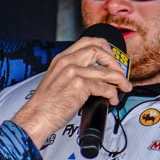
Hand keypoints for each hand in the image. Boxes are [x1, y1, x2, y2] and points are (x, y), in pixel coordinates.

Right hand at [11, 38, 132, 146]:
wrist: (36, 117)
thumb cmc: (46, 104)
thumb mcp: (57, 80)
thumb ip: (73, 72)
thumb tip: (96, 76)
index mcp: (61, 58)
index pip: (87, 42)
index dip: (104, 48)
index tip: (111, 58)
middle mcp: (67, 62)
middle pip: (98, 50)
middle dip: (114, 61)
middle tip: (120, 73)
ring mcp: (73, 72)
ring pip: (106, 70)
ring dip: (119, 80)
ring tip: (123, 87)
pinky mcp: (79, 85)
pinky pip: (104, 87)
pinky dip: (112, 94)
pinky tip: (111, 99)